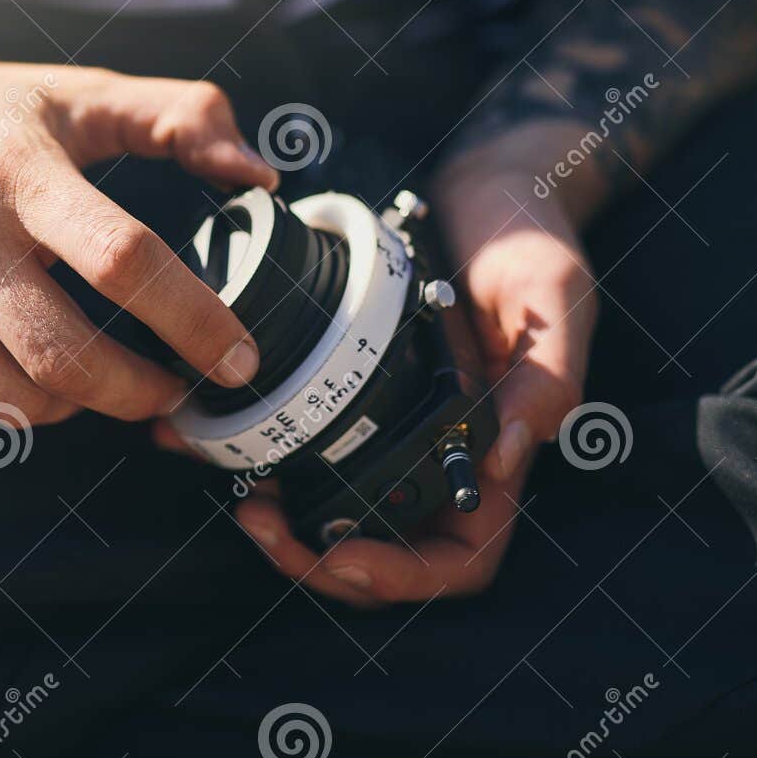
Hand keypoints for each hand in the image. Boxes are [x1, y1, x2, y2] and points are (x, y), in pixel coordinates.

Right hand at [0, 36, 278, 423]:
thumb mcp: (67, 93)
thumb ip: (178, 117)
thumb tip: (265, 173)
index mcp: (16, 165)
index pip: (125, 259)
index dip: (196, 321)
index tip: (240, 360)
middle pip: (70, 358)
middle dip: (141, 392)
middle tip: (172, 388)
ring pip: (14, 401)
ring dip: (75, 405)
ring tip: (93, 375)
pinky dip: (6, 406)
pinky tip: (19, 370)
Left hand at [168, 121, 600, 606]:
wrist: (483, 180)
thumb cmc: (528, 235)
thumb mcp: (550, 297)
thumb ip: (545, 378)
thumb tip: (504, 456)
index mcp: (497, 450)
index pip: (459, 558)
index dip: (401, 577)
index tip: (340, 554)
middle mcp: (443, 452)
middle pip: (384, 551)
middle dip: (319, 558)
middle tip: (259, 522)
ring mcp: (394, 426)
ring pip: (336, 512)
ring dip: (284, 523)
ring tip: (237, 496)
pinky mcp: (351, 390)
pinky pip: (301, 440)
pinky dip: (256, 451)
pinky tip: (205, 438)